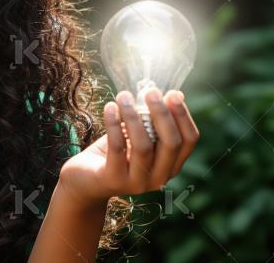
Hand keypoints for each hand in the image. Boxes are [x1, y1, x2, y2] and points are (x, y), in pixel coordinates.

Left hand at [58, 88, 199, 206]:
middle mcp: (159, 178)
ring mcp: (137, 182)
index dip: (183, 116)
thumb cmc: (114, 153)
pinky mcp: (113, 180)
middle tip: (150, 92)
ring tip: (123, 96)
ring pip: (143, 146)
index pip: (189, 141)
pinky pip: (117, 147)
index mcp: (171, 166)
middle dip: (162, 114)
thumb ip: (149, 121)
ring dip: (133, 116)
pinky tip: (110, 107)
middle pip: (170, 143)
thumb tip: (164, 93)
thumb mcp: (135, 136)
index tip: (172, 94)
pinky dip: (114, 124)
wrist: (84, 181)